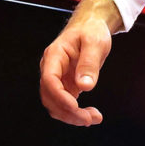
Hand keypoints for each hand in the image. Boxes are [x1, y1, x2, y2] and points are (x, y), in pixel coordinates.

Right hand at [38, 0, 122, 126]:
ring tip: (93, 118)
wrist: (90, 27)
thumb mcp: (94, 42)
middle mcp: (51, 69)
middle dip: (68, 111)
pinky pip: (64, 104)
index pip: (49, 80)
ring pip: (55, 105)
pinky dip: (75, 113)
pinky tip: (89, 115)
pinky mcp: (65, 85)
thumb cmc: (91, 30)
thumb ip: (89, 63)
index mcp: (54, 56)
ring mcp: (57, 78)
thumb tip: (85, 85)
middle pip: (50, 97)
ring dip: (71, 116)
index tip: (75, 107)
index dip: (59, 97)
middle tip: (89, 118)